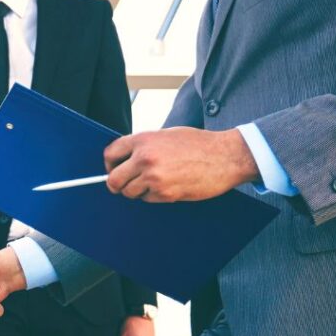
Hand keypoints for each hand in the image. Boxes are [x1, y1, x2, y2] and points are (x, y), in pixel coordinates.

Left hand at [104, 127, 258, 202]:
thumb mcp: (165, 135)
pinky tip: (168, 186)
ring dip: (137, 190)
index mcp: (143, 140)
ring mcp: (154, 178)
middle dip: (117, 183)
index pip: (110, 155)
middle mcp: (145, 158)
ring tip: (153, 182)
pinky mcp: (166, 194)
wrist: (225, 156)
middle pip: (113, 179)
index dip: (109, 165)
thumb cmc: (198, 144)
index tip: (113, 169)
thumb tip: (125, 159)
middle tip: (124, 184)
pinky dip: (153, 196)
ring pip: (129, 192)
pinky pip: (147, 200)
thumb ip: (144, 145)